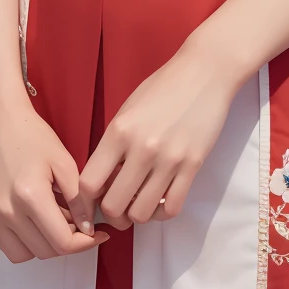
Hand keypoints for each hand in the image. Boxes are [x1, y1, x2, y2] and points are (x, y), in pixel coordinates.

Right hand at [0, 93, 108, 262]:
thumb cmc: (31, 136)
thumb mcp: (64, 164)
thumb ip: (79, 200)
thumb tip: (88, 228)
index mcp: (30, 196)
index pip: (62, 242)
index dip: (85, 243)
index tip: (97, 234)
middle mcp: (7, 211)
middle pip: (46, 251)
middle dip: (69, 243)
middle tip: (80, 223)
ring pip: (26, 255)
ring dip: (46, 245)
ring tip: (57, 221)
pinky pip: (9, 247)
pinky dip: (27, 243)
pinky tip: (38, 222)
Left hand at [73, 44, 236, 229]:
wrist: (205, 73)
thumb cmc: (162, 88)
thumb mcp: (126, 111)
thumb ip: (112, 145)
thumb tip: (102, 182)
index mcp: (118, 131)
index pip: (88, 184)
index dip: (84, 201)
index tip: (90, 203)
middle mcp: (141, 148)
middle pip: (113, 206)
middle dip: (111, 214)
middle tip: (116, 208)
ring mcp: (169, 159)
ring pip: (143, 213)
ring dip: (137, 216)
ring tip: (138, 204)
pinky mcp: (193, 165)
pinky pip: (173, 207)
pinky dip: (163, 213)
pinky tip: (160, 201)